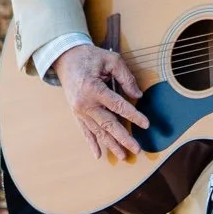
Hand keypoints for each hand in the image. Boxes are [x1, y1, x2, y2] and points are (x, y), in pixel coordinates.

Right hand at [55, 44, 147, 159]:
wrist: (65, 58)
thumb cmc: (90, 57)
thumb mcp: (111, 60)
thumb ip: (126, 77)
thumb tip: (137, 96)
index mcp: (93, 88)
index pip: (118, 106)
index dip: (133, 115)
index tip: (146, 124)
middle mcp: (85, 103)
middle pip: (108, 124)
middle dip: (123, 138)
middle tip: (137, 149)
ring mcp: (79, 111)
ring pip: (98, 131)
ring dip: (111, 144)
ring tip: (123, 156)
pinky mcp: (76, 114)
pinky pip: (85, 131)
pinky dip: (92, 144)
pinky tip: (99, 155)